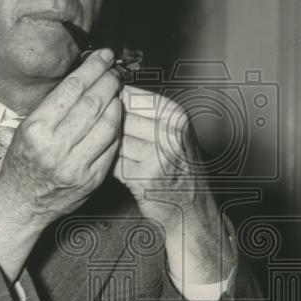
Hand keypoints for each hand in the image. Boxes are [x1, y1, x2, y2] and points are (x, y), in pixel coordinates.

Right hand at [0, 48, 121, 281]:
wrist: (21, 203)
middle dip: (108, 82)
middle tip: (114, 72)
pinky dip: (116, 130)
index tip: (104, 57)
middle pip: (93, 103)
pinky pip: (111, 148)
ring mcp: (75, 165)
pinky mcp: (91, 180)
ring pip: (107, 125)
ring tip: (117, 94)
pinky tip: (116, 119)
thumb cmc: (23, 161)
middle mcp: (55, 146)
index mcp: (37, 128)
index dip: (93, 68)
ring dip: (116, 104)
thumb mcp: (27, 129)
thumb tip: (84, 78)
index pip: (72, 88)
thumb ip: (54, 107)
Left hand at [114, 86, 233, 284]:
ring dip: (111, 147)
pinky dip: (113, 165)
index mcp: (176, 116)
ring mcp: (157, 156)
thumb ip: (146, 112)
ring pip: (115, 140)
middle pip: (120, 118)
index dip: (114, 101)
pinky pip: (114, 162)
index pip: (132, 96)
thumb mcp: (174, 130)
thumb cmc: (180, 166)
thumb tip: (111, 94)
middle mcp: (169, 133)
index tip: (108, 107)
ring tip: (121, 153)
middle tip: (111, 133)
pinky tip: (124, 169)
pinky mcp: (143, 177)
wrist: (191, 206)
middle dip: (111, 126)